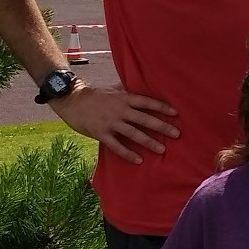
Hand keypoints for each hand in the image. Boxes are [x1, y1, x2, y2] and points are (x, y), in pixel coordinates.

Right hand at [51, 82, 178, 163]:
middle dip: (162, 127)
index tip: (176, 113)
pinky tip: (139, 160)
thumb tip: (142, 88)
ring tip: (162, 150)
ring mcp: (111, 122)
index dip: (162, 107)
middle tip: (177, 134)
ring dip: (149, 142)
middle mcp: (120, 110)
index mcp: (124, 99)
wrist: (71, 100)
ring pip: (134, 134)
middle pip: (145, 119)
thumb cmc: (94, 96)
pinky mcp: (101, 133)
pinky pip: (117, 146)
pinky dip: (128, 153)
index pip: (147, 102)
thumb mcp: (113, 91)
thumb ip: (127, 93)